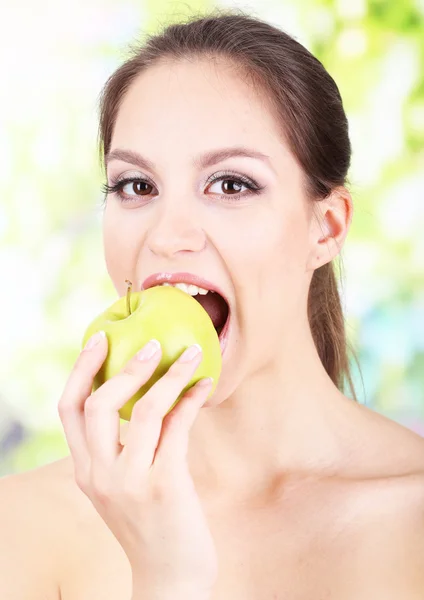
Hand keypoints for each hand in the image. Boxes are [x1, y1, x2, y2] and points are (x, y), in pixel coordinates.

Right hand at [58, 332, 217, 594]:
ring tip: (190, 354)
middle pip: (98, 404)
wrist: (170, 577)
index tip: (98, 339)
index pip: (69, 411)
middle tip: (151, 344)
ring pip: (144, 410)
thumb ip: (130, 444)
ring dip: (170, 375)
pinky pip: (177, 427)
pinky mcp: (165, 484)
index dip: (81, 370)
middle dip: (124, 367)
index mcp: (86, 471)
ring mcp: (130, 481)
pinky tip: (204, 385)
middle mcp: (100, 475)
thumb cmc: (152, 523)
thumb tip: (157, 389)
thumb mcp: (126, 483)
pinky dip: (191, 399)